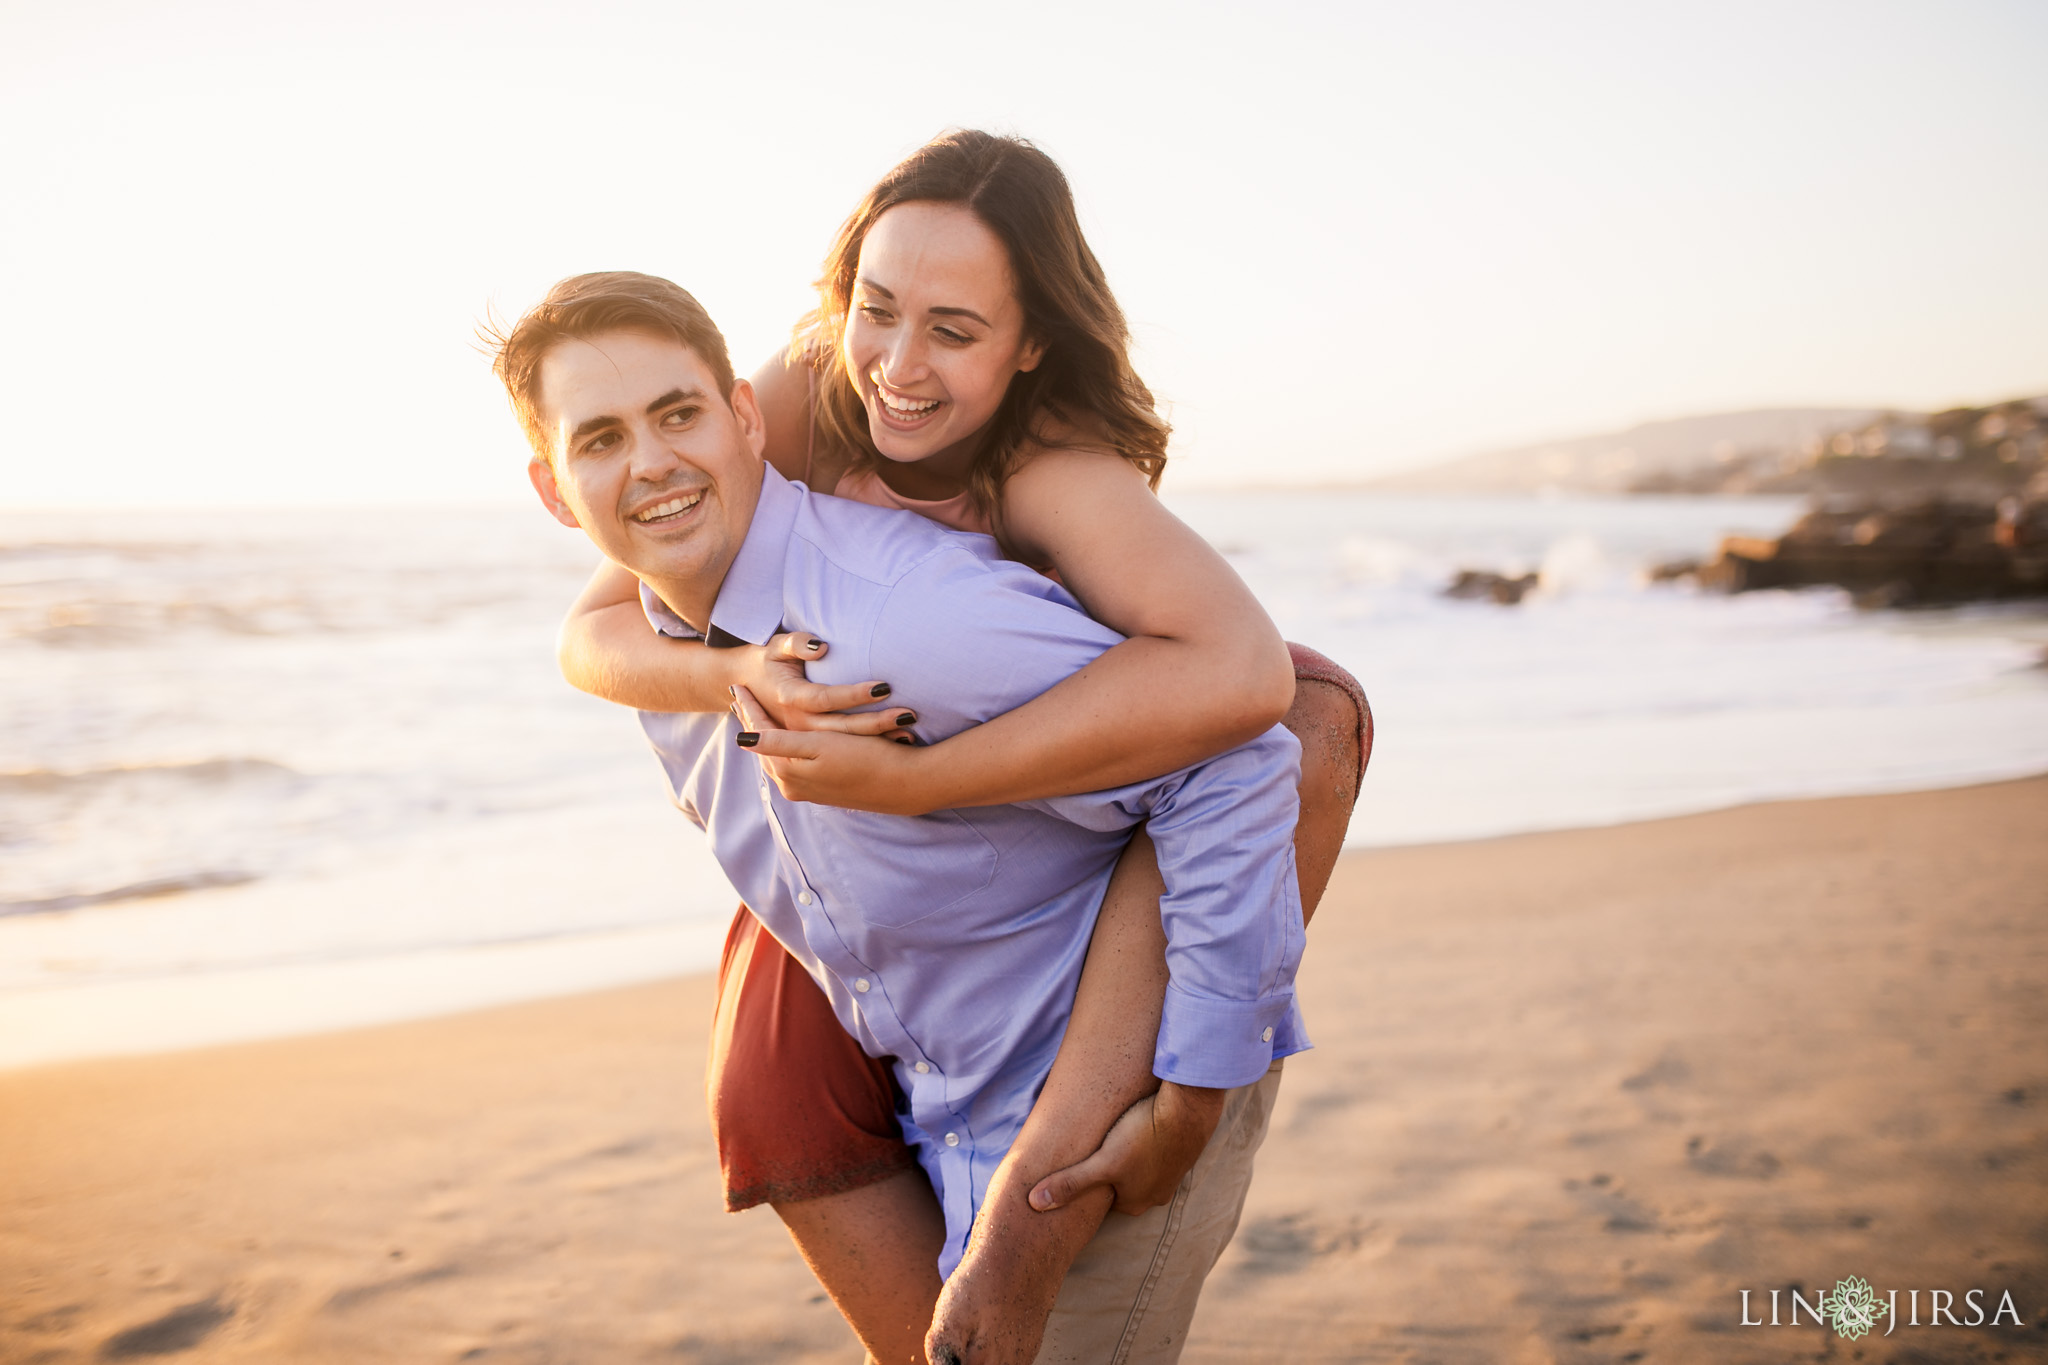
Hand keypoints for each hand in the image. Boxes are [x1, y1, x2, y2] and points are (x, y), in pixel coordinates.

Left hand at [730, 685, 932, 814]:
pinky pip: (792, 764)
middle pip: (765, 746)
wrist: (906, 786)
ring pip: (777, 756)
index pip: (760, 733)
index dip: (749, 708)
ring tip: (756, 715)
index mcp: (789, 770)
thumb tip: (743, 739)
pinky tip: (787, 740)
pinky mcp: (823, 790)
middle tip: (739, 696)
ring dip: (767, 734)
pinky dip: (783, 746)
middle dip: (753, 720)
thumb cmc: (867, 759)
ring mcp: (807, 790)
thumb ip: (780, 743)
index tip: (738, 685)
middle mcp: (793, 784)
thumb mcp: (820, 747)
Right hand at [735, 632, 904, 736]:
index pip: (826, 698)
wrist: (746, 690)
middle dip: (876, 722)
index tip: (884, 686)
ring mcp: (804, 739)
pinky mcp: (811, 748)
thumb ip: (796, 643)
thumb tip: (820, 647)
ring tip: (909, 733)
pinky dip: (869, 748)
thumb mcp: (776, 647)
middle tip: (909, 714)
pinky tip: (896, 744)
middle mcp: (796, 724)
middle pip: (841, 727)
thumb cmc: (769, 662)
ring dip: (877, 739)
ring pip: (844, 743)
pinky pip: (842, 751)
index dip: (855, 694)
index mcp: (790, 698)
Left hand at [1026, 1081, 1226, 1216]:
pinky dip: (1147, 1140)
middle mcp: (1156, 1194)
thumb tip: (1032, 1205)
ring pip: (1140, 1166)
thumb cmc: (1144, 1136)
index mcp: (1135, 1203)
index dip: (1087, 1181)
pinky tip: (1137, 1122)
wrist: (1191, 1109)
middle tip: (1092, 1145)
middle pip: (1120, 1183)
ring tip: (1114, 1132)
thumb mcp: (1102, 1162)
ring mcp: (1172, 1173)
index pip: (1101, 1199)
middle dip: (1107, 1168)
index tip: (1077, 1162)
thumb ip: (1069, 1183)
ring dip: (1129, 1153)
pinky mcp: (1181, 1150)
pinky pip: (1156, 1150)